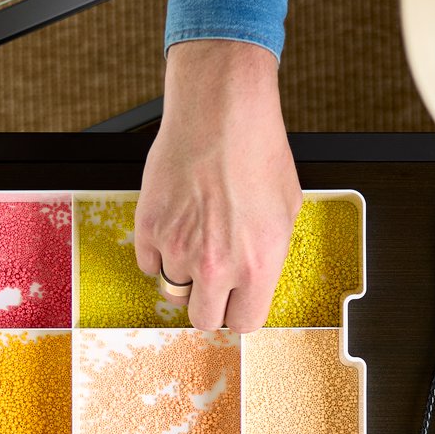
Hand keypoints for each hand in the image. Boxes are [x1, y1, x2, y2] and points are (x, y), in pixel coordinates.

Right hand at [135, 39, 300, 331]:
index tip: (236, 300)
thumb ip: (267, 255)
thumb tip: (254, 280)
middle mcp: (217, 265)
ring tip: (197, 235)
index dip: (240, 309)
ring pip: (173, 289)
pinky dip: (159, 251)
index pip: (244, 323)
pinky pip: (149, 263)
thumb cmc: (257, 151)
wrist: (220, 111)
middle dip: (209, 302)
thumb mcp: (285, 210)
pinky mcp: (149, 228)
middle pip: (203, 318)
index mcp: (259, 264)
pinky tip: (177, 223)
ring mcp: (178, 248)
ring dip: (184, 272)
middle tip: (213, 279)